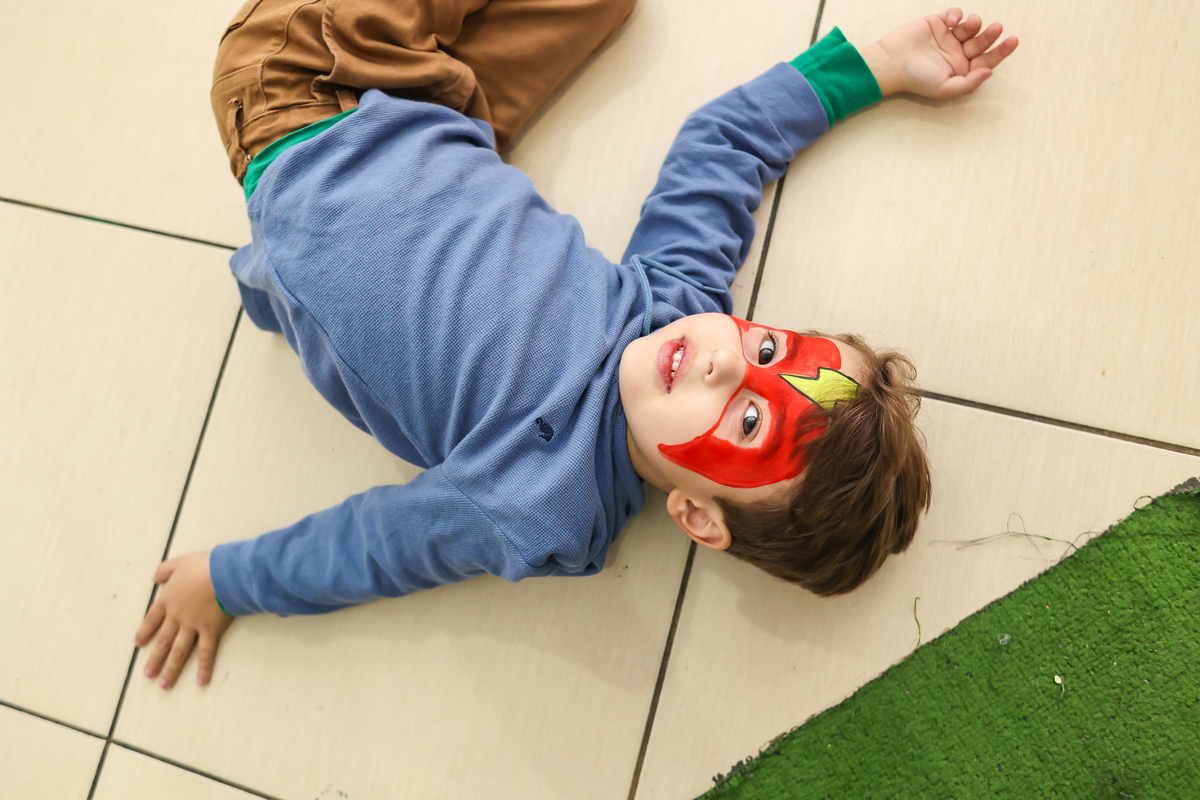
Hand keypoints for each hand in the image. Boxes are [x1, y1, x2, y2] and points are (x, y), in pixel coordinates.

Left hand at [134, 552, 233, 688]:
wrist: (223, 574)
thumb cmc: (203, 566)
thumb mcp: (179, 562)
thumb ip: (164, 570)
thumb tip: (154, 578)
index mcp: (168, 600)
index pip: (152, 619)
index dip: (145, 632)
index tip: (138, 644)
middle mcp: (177, 617)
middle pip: (163, 641)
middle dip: (155, 659)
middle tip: (148, 674)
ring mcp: (193, 627)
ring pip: (179, 651)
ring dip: (171, 669)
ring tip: (164, 684)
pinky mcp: (210, 632)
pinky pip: (206, 653)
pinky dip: (203, 668)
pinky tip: (200, 681)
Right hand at [860, 8, 1018, 98]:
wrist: (891, 63)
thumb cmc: (916, 79)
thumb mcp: (945, 88)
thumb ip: (969, 84)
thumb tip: (990, 73)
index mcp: (961, 70)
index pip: (986, 60)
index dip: (1001, 51)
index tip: (1013, 41)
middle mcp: (957, 53)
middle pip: (981, 42)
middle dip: (991, 36)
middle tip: (996, 29)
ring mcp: (948, 37)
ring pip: (971, 26)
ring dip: (975, 24)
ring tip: (970, 24)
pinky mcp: (937, 23)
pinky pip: (954, 14)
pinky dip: (958, 14)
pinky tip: (953, 21)